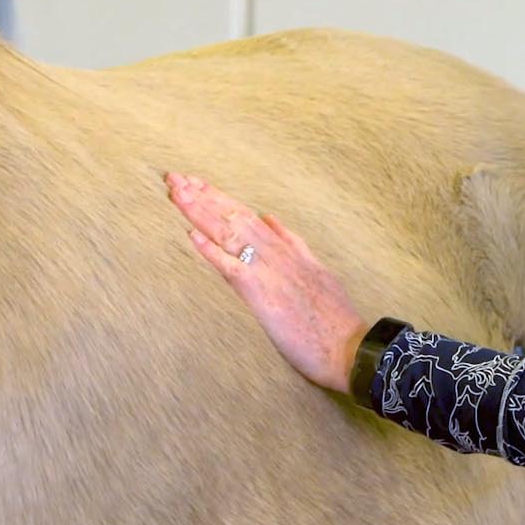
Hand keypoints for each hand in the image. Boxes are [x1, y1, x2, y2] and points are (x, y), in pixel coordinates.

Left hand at [164, 172, 369, 393]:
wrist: (349, 346)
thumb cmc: (334, 319)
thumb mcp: (319, 270)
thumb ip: (294, 243)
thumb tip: (271, 218)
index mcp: (290, 249)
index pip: (249, 216)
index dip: (221, 198)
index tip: (198, 183)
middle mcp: (278, 254)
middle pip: (235, 217)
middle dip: (204, 197)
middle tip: (176, 177)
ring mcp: (270, 272)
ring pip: (230, 234)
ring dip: (201, 212)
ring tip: (178, 193)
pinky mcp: (263, 295)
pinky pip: (232, 268)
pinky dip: (211, 251)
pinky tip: (191, 235)